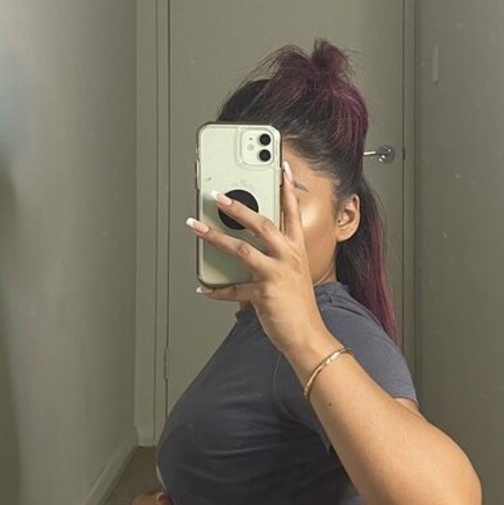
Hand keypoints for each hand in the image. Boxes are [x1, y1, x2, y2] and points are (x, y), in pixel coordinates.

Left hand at [187, 159, 328, 360]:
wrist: (307, 336)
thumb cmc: (298, 307)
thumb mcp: (292, 275)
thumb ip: (274, 257)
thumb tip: (246, 247)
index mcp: (296, 250)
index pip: (291, 212)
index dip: (287, 188)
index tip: (281, 168)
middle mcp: (287, 257)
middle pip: (260, 223)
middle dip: (237, 207)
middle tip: (218, 196)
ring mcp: (275, 274)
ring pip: (240, 248)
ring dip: (214, 237)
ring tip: (196, 228)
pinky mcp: (262, 293)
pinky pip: (232, 289)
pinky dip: (215, 290)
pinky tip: (203, 289)